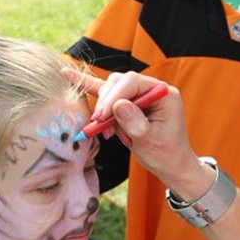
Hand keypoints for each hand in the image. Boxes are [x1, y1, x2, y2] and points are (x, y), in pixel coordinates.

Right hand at [64, 65, 213, 200]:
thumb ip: (135, 122)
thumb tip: (118, 106)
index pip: (133, 82)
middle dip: (106, 104)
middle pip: (119, 83)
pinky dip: (89, 87)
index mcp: (163, 93)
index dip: (114, 97)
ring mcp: (139, 94)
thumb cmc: (165, 154)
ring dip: (104, 110)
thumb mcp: (151, 141)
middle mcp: (151, 89)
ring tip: (108, 133)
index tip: (102, 117)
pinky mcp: (127, 103)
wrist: (170, 165)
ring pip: (111, 90)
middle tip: (101, 126)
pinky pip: (106, 93)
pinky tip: (68, 73)